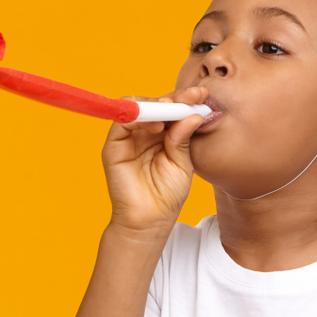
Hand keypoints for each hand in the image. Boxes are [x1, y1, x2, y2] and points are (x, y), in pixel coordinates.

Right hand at [102, 85, 208, 233]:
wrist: (150, 220)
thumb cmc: (167, 194)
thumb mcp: (182, 163)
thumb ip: (183, 138)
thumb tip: (194, 114)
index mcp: (163, 136)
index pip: (171, 110)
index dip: (185, 100)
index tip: (202, 95)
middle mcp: (144, 133)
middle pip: (155, 104)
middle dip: (174, 98)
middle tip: (191, 97)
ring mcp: (128, 138)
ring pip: (138, 108)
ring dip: (157, 104)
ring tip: (174, 110)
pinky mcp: (114, 146)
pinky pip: (122, 122)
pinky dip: (138, 117)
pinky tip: (157, 125)